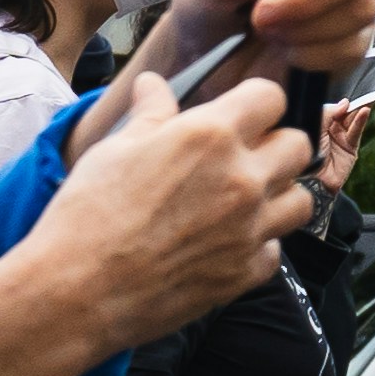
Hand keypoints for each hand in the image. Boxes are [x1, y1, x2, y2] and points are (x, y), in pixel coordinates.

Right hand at [0, 72, 315, 375]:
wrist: (75, 293)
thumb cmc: (87, 214)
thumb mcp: (114, 150)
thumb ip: (151, 113)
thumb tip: (153, 82)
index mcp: (212, 135)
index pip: (272, 97)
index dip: (256, 103)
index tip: (241, 116)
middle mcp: (243, 177)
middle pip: (298, 145)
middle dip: (274, 146)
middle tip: (240, 160)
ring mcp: (251, 227)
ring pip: (300, 198)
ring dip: (276, 197)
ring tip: (239, 204)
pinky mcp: (247, 271)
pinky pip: (275, 249)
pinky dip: (256, 246)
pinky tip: (223, 245)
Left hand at [318, 97, 374, 179]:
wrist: (312, 180)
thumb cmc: (308, 155)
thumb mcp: (315, 128)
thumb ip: (328, 113)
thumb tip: (344, 103)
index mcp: (319, 126)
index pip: (332, 110)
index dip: (339, 105)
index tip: (345, 101)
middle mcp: (331, 132)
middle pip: (345, 114)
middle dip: (352, 106)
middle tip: (362, 95)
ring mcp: (341, 139)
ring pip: (352, 121)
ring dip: (360, 110)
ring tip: (368, 100)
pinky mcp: (351, 148)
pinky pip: (356, 132)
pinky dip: (361, 121)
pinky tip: (365, 112)